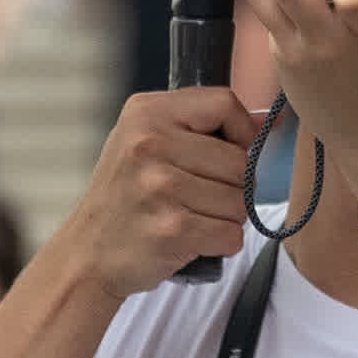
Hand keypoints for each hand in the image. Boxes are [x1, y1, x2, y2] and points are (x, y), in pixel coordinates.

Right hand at [73, 82, 265, 276]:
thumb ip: (203, 127)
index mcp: (147, 113)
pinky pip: (231, 234)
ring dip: (226, 218)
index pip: (224, 103)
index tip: (231, 152)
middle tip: (199, 197)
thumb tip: (269, 120)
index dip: (241, 131)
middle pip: (240, 159)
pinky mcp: (171, 229)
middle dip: (233, 186)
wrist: (88, 254)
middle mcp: (150, 144)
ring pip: (241, 201)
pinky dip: (219, 243)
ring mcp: (159, 187)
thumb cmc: (127, 197)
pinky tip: (189, 240)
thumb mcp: (148, 143)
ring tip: (190, 217)